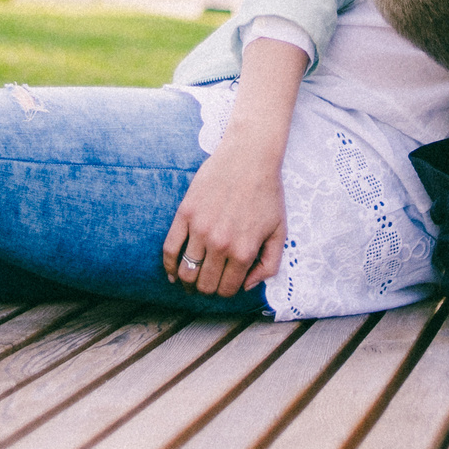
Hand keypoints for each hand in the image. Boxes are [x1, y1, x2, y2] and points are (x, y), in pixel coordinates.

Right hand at [161, 143, 285, 297]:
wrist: (249, 156)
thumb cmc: (267, 193)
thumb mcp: (280, 231)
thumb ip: (269, 264)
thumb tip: (248, 287)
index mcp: (244, 251)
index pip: (227, 289)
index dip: (225, 292)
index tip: (224, 285)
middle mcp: (221, 244)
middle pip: (205, 285)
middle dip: (206, 290)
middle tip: (207, 285)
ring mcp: (200, 229)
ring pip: (186, 272)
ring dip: (188, 282)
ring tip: (190, 282)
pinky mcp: (185, 214)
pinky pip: (170, 249)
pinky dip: (168, 266)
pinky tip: (172, 273)